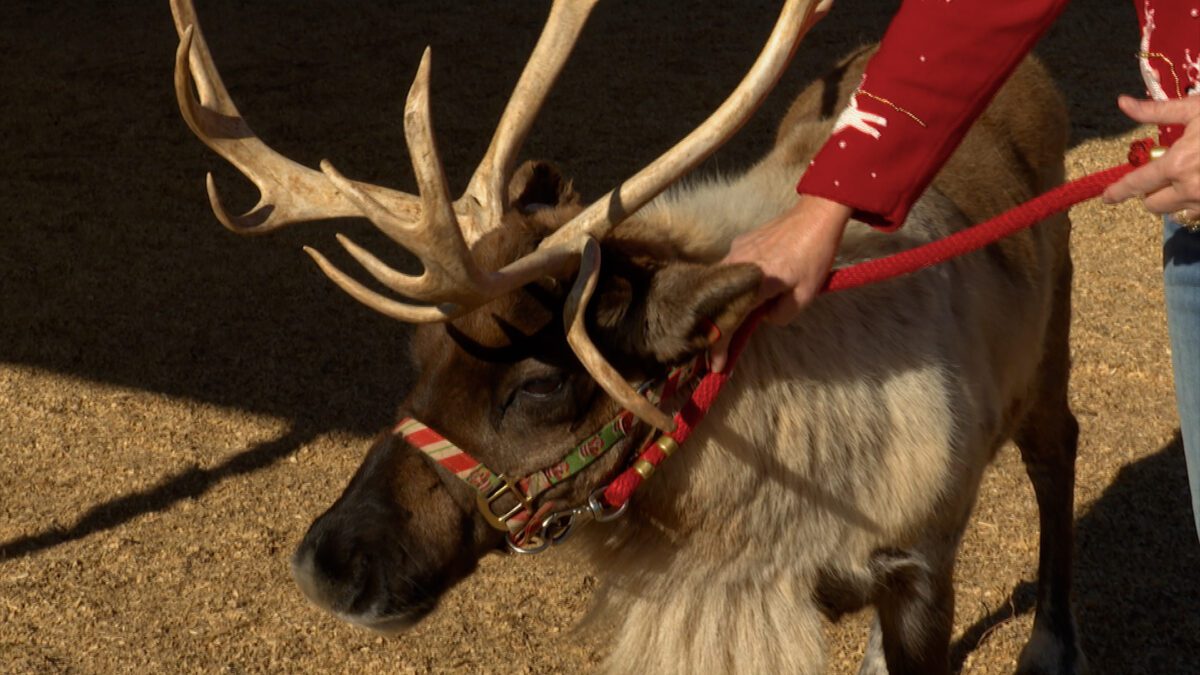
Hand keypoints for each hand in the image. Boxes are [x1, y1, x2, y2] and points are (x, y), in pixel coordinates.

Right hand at [709, 194, 850, 371]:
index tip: (716, 365)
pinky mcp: (739, 242)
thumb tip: (762, 318)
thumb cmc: (815, 256)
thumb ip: (780, 316)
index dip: (720, 346)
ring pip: (722, 284)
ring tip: (732, 318)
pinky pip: (730, 268)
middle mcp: (738, 265)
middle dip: (716, 327)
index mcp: (755, 281)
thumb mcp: (804, 296)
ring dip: (726, 303)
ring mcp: (736, 251)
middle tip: (718, 347)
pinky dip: (733, 283)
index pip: (729, 320)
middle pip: (717, 302)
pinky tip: (745, 288)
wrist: (816, 216)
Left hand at [1102, 95, 1199, 214]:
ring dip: (1178, 198)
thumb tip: (1122, 102)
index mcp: (1178, 164)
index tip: (1106, 198)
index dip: (1118, 191)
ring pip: (1178, 211)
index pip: (1138, 184)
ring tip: (1194, 175)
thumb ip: (1156, 111)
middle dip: (1153, 193)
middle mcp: (1191, 189)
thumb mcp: (1196, 108)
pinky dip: (1198, 202)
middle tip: (1165, 175)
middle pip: (1153, 205)